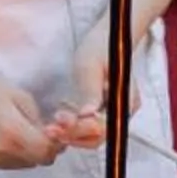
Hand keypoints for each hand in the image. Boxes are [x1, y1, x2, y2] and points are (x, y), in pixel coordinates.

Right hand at [0, 75, 66, 170]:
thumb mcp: (23, 99)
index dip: (59, 141)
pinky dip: (24, 153)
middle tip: (49, 130)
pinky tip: (18, 137)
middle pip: (41, 159)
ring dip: (37, 151)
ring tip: (30, 131)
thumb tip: (56, 135)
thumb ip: (40, 120)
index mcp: (12, 132)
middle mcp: (3, 150)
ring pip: (31, 163)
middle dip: (51, 146)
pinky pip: (18, 163)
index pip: (47, 150)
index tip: (61, 130)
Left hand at [50, 28, 141, 149]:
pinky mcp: (102, 113)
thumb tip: (87, 114)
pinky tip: (58, 122)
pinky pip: (88, 129)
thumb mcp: (91, 66)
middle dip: (73, 135)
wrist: (105, 41)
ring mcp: (114, 113)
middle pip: (100, 135)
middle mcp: (123, 110)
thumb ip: (91, 91)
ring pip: (93, 136)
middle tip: (50, 129)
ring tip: (50, 128)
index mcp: (126, 98)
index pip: (106, 125)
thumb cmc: (99, 48)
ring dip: (71, 135)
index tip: (60, 122)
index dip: (82, 128)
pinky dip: (72, 129)